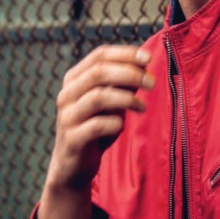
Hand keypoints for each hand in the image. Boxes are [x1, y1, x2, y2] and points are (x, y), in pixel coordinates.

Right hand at [45, 44, 153, 191]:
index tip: (148, 58)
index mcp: (75, 79)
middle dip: (130, 74)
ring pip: (98, 97)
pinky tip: (122, 125)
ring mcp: (67, 116)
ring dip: (126, 99)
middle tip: (152, 82)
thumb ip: (123, 85)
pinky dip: (114, 123)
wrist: (73, 165)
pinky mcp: (72, 139)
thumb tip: (145, 66)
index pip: (99, 55)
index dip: (125, 53)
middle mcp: (67, 94)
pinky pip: (96, 126)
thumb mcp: (111, 103)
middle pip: (98, 73)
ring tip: (142, 107)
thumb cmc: (96, 128)